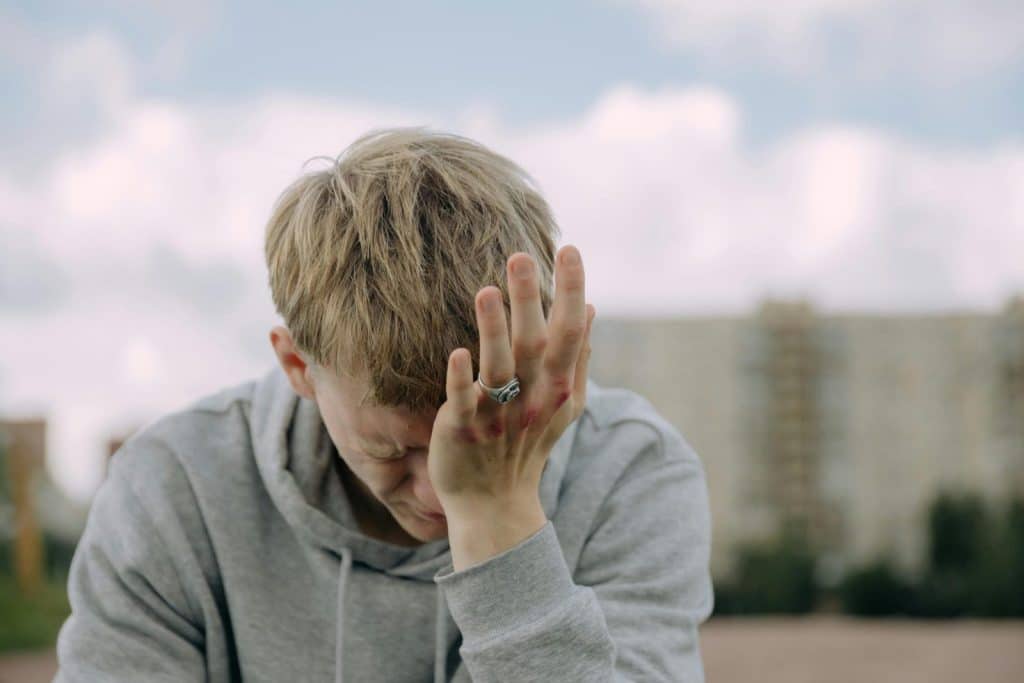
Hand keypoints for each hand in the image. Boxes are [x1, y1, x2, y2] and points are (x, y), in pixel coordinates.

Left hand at [428, 245, 594, 567]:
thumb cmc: (527, 444)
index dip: (571, 290)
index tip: (570, 249)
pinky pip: (465, 402)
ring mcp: (499, 415)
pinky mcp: (464, 430)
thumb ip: (577, 356)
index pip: (570, 331)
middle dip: (531, 299)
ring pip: (499, 367)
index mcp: (559, 387)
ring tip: (488, 290)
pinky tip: (457, 353)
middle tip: (522, 255)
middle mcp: (533, 399)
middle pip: (536, 343)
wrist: (495, 503)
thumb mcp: (563, 404)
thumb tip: (591, 308)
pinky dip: (463, 379)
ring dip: (494, 330)